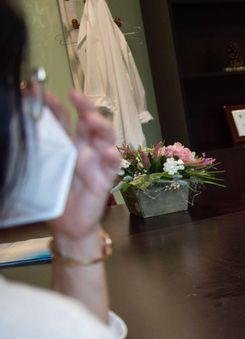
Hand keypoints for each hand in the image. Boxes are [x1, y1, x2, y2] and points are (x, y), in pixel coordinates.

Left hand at [47, 91, 119, 245]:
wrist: (67, 225)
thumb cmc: (54, 196)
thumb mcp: (39, 170)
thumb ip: (33, 151)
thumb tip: (13, 128)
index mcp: (66, 143)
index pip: (61, 117)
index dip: (51, 103)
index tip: (36, 90)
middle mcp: (83, 149)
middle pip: (87, 121)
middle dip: (84, 106)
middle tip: (75, 95)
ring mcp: (96, 162)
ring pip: (104, 138)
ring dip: (100, 126)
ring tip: (92, 118)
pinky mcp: (104, 179)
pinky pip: (112, 166)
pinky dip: (112, 158)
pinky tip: (109, 152)